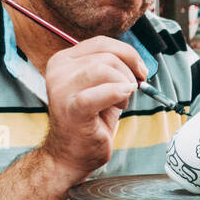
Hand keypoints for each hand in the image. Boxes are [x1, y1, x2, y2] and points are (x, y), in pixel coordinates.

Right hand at [40, 37, 147, 187]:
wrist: (71, 156)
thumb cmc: (89, 122)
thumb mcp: (100, 88)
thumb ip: (112, 69)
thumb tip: (138, 61)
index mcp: (63, 61)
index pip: (101, 43)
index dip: (128, 53)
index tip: (141, 71)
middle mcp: (58, 71)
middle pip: (106, 55)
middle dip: (128, 72)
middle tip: (132, 93)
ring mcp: (62, 89)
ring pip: (105, 69)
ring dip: (123, 85)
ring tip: (121, 104)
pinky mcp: (72, 108)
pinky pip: (103, 92)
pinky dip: (119, 94)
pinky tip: (122, 105)